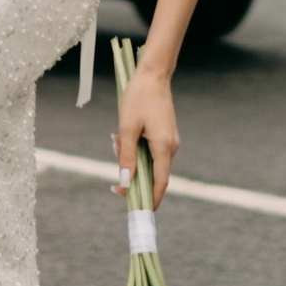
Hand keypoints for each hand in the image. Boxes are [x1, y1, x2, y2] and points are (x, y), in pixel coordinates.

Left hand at [114, 56, 178, 210]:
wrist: (153, 75)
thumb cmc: (138, 98)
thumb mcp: (127, 128)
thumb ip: (126, 156)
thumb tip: (125, 182)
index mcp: (164, 147)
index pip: (160, 184)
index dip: (150, 200)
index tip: (137, 210)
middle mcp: (171, 147)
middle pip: (154, 175)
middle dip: (133, 176)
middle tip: (114, 167)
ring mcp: (170, 141)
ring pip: (151, 163)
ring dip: (132, 161)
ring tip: (117, 140)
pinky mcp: (166, 135)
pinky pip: (151, 152)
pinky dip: (137, 151)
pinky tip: (124, 136)